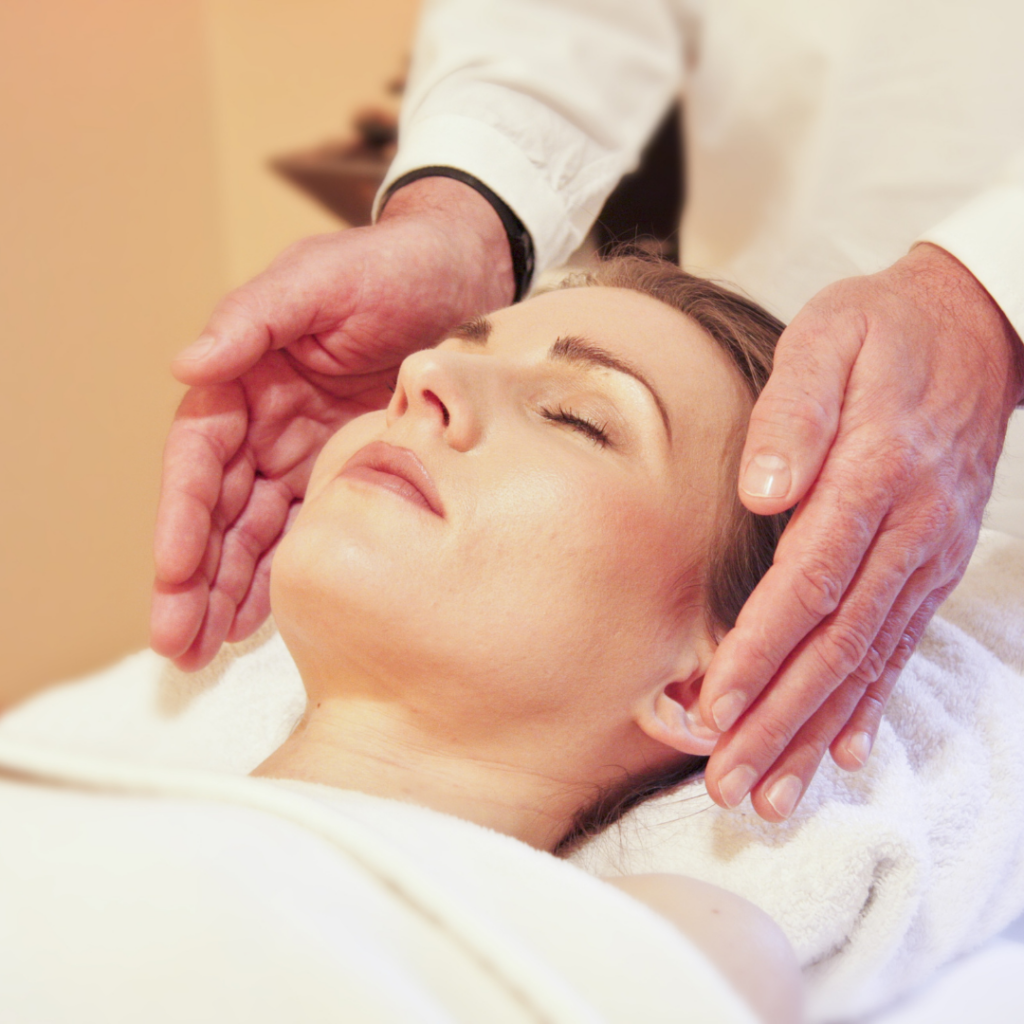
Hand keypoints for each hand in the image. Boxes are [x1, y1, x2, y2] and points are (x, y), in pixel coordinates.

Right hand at [151, 178, 514, 669]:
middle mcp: (269, 420)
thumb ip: (255, 317)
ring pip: (256, 531)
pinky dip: (283, 575)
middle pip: (219, 508)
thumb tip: (186, 363)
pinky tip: (261, 621)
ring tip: (204, 650)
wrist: (469, 273)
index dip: (183, 516)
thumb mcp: (322, 278)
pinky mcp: (355, 472)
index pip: (200, 455)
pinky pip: (309, 530)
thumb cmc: (393, 265)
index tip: (173, 573)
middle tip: (176, 642)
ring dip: (228, 590)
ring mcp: (309, 450)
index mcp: (248, 375)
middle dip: (193, 576)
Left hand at [698, 243, 1023, 819]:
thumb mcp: (828, 340)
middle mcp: (908, 530)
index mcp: (873, 474)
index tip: (714, 707)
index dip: (760, 650)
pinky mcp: (933, 564)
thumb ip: (792, 413)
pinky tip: (843, 752)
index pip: (808, 580)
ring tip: (772, 795)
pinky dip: (869, 703)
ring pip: (866, 660)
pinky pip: (900, 645)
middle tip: (730, 787)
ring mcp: (927, 554)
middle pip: (835, 642)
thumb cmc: (882, 331)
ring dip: (815, 731)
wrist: (975, 326)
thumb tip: (761, 491)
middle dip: (779, 719)